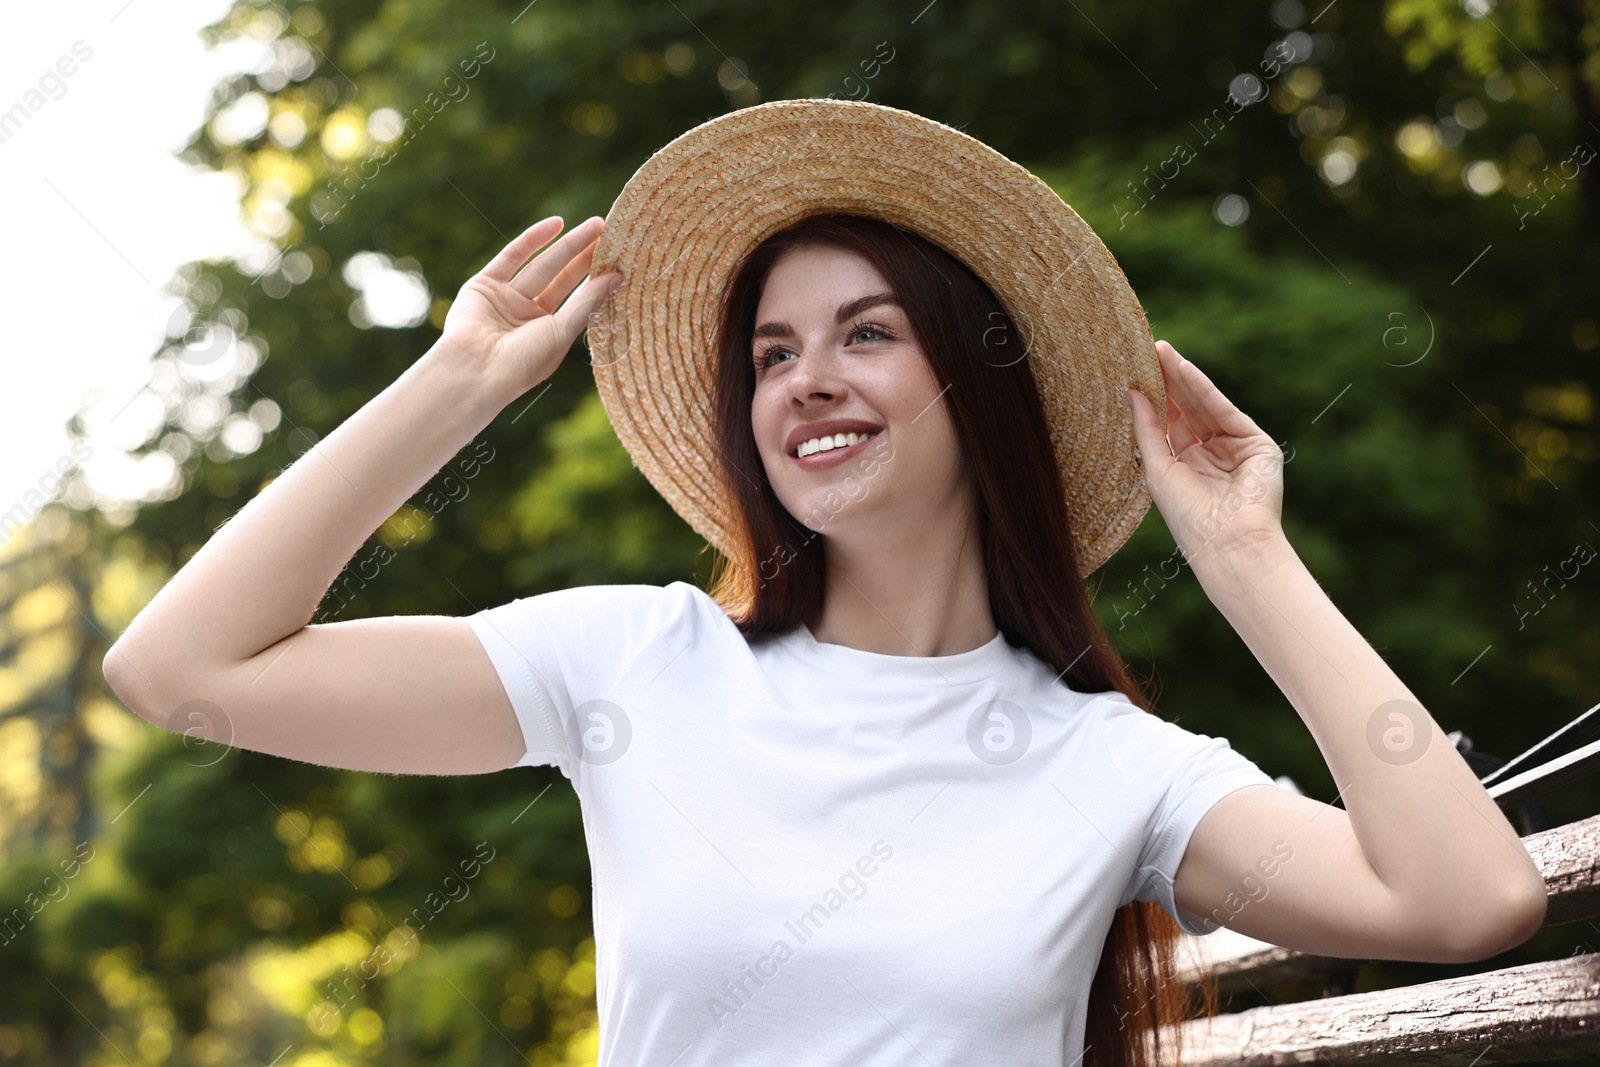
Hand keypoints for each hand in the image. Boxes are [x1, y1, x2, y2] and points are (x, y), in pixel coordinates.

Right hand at [438, 216, 622, 397]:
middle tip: (610, 232)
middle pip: (562, 279)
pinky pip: (512, 256)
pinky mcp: (483, 285)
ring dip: (568, 244)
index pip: (577, 299)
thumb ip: (587, 302)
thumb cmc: (522, 363)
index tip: (620, 258)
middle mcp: (527, 316)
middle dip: (585, 256)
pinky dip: (533, 239)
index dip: (597, 279)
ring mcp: (505, 299)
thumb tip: (617, 277)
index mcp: (548, 334)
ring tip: (595, 224)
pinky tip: (557, 224)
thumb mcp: (561, 332)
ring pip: (542, 265)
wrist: (475, 371)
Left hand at [1125, 340, 1284, 560]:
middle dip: (1166, 382)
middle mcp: (1210, 455)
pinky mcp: (1256, 443)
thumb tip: (1130, 393)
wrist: (1228, 543)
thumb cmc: (1187, 517)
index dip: (1153, 398)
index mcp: (1186, 466)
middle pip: (1186, 410)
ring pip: (1204, 406)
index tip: (1134, 371)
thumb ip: (1146, 429)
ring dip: (1182, 378)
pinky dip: (1204, 389)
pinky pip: (1224, 410)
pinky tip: (1184, 369)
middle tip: (1147, 350)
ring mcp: (1234, 448)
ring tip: (1160, 351)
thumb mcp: (1157, 468)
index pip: (1169, 424)